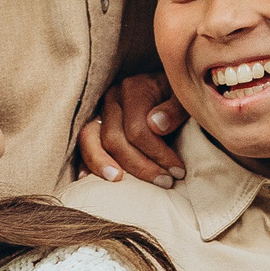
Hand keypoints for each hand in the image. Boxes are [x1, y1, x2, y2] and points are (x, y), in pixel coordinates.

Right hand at [77, 71, 185, 185]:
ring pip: (90, 140)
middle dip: (139, 165)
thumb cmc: (180, 96)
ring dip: (103, 164)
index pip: (137, 129)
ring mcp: (100, 111)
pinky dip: (86, 161)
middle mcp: (112, 98)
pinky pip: (84, 144)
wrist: (170, 90)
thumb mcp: (186, 98)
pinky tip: (88, 179)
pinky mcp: (95, 124)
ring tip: (119, 180)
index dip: (157, 154)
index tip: (177, 171)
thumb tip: (156, 125)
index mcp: (134, 89)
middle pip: (114, 139)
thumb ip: (175, 109)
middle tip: (165, 182)